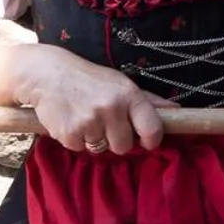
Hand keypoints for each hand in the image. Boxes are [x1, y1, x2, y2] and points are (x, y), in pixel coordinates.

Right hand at [11, 44, 177, 154]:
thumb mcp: (120, 83)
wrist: (46, 74)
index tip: (146, 141)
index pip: (152, 128)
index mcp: (128, 94)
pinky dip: (76, 139)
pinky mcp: (69, 134)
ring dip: (95, 139)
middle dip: (116, 139)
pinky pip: (80, 149)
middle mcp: (111, 108)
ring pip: (102, 149)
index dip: (151, 140)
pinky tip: (71, 120)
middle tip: (104, 121)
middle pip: (124, 146)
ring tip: (85, 117)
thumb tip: (177, 110)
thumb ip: (148, 99)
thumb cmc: (89, 79)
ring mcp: (89, 122)